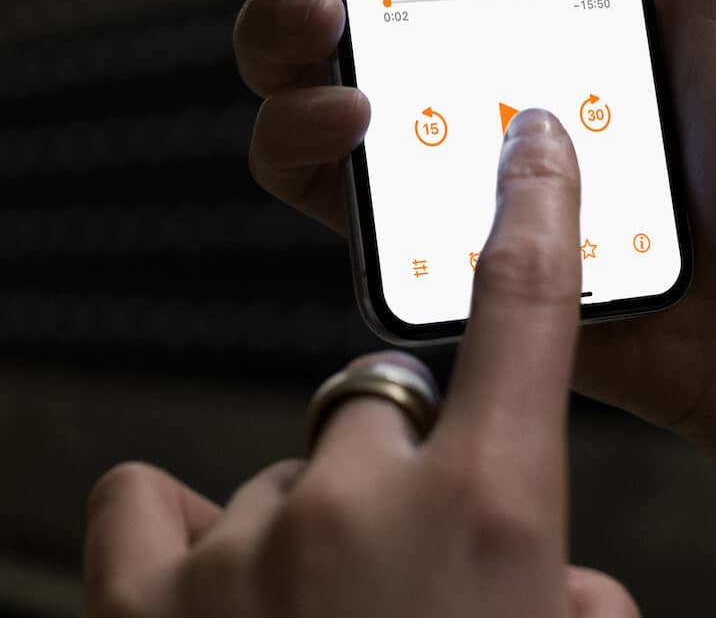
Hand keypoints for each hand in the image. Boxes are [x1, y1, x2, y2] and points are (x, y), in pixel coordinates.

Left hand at [85, 113, 637, 617]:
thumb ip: (575, 597)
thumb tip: (570, 585)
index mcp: (486, 518)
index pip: (521, 308)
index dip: (530, 209)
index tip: (528, 143)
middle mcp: (358, 510)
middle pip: (371, 406)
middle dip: (391, 480)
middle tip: (402, 582)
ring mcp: (241, 545)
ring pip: (278, 477)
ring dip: (304, 537)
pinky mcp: (140, 598)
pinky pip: (143, 497)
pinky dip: (176, 536)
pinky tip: (208, 597)